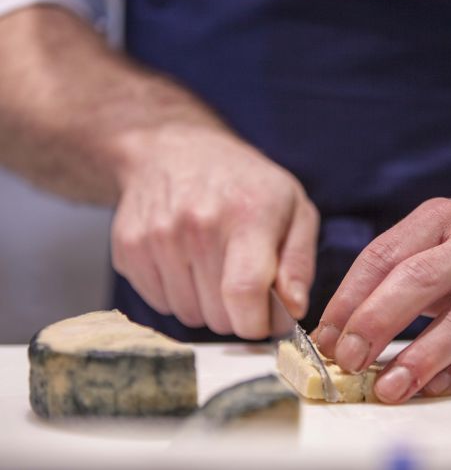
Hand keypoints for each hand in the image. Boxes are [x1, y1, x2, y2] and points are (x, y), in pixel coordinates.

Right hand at [111, 123, 318, 338]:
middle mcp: (197, 224)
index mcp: (246, 214)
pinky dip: (177, 295)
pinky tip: (187, 263)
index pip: (244, 293)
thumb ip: (299, 263)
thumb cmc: (245, 184)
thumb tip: (294, 309)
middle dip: (237, 312)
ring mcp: (157, 236)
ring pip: (188, 315)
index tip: (265, 322)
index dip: (257, 323)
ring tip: (214, 268)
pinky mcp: (128, 248)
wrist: (175, 150)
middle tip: (242, 282)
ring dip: (206, 305)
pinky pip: (159, 304)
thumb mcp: (294, 209)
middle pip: (218, 314)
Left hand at [313, 197, 450, 402]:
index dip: (349, 299)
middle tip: (348, 360)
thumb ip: (395, 272)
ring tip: (387, 386)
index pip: (383, 255)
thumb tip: (340, 330)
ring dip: (418, 358)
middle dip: (375, 323)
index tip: (327, 336)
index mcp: (442, 217)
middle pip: (418, 280)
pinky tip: (433, 385)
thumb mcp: (439, 237)